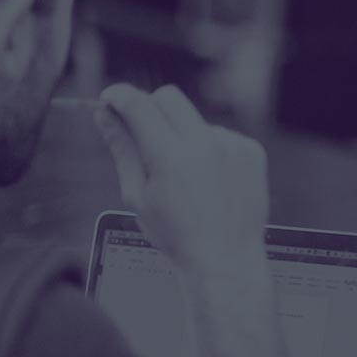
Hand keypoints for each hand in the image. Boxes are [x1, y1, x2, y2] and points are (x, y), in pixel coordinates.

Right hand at [95, 83, 270, 274]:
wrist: (225, 260)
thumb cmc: (176, 235)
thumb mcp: (138, 195)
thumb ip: (122, 148)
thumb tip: (104, 115)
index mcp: (170, 157)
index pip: (138, 104)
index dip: (118, 96)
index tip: (110, 99)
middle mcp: (205, 145)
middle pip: (169, 97)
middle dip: (150, 107)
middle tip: (142, 132)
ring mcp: (233, 146)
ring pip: (196, 119)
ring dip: (183, 135)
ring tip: (185, 176)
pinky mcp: (252, 151)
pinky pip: (222, 135)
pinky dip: (210, 149)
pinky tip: (209, 180)